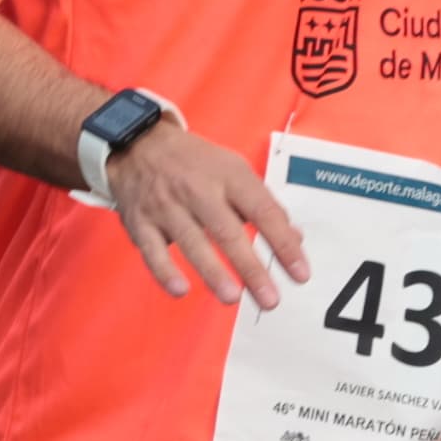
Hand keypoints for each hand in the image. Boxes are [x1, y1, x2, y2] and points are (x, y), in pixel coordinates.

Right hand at [106, 118, 308, 306]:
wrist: (140, 142)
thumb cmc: (195, 162)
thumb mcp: (235, 170)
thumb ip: (264, 205)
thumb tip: (294, 239)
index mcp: (228, 176)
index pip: (263, 211)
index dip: (283, 243)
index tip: (299, 272)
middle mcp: (198, 190)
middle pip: (228, 232)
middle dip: (251, 268)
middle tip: (269, 298)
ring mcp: (167, 206)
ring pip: (192, 242)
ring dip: (213, 272)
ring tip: (232, 297)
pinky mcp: (141, 222)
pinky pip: (152, 250)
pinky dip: (165, 271)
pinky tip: (181, 290)